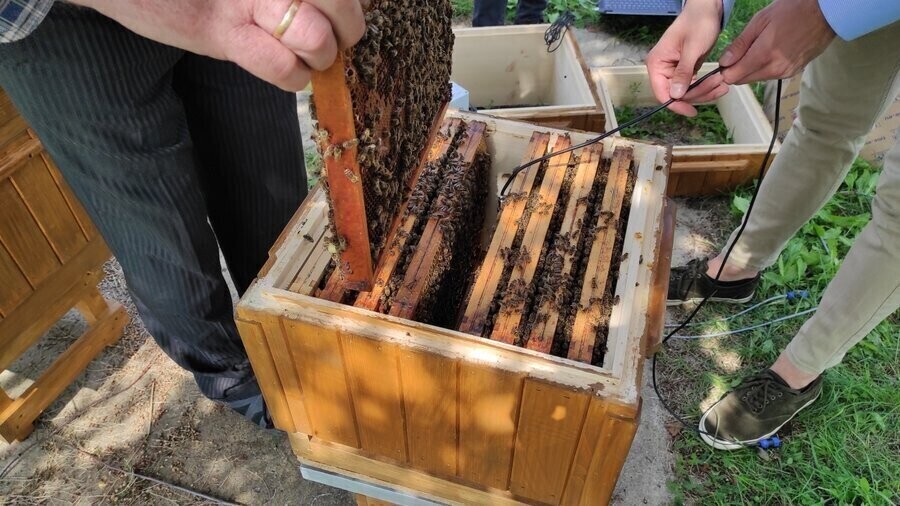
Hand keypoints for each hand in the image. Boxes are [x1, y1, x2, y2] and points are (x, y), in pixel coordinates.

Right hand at [72, 0, 366, 90]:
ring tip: (309, 52)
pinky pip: (283, 68)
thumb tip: (330, 5)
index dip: (345, 5)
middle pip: (339, 3)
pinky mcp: (221, 34)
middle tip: (336, 33)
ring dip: (322, 55)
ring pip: (318, 39)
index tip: (338, 11)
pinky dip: (294, 76)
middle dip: (347, 27)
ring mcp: (244, 0)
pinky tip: (287, 69)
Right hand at [647, 0, 728, 115]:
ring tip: (724, 85)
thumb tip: (675, 95)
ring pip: (686, 92)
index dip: (676, 104)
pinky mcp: (685, 70)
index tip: (692, 111)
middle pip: (676, 94)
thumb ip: (683, 73)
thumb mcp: (692, 48)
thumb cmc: (698, 23)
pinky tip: (719, 83)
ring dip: (705, 91)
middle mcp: (662, 69)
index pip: (662, 93)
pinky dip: (706, 86)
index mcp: (657, 64)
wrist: (706, 10)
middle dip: (698, 94)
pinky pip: (693, 85)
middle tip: (720, 87)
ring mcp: (673, 70)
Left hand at [719, 0, 835, 84]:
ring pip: (757, 78)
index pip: (733, 77)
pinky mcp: (794, 72)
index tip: (727, 59)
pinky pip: (771, 75)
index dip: (725, 70)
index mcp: (764, 56)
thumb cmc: (792, 10)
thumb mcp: (760, 21)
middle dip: (737, 70)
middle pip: (743, 80)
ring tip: (758, 47)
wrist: (826, 12)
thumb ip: (741, 44)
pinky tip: (772, 51)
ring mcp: (786, 72)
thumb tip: (724, 62)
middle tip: (741, 51)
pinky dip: (765, 67)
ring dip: (751, 68)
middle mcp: (775, 69)